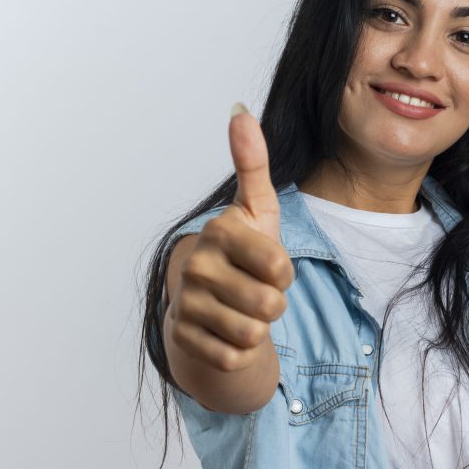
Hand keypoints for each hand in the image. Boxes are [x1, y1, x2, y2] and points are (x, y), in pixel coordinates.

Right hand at [166, 103, 293, 373]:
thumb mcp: (256, 209)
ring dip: (259, 328)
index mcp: (219, 230)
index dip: (285, 273)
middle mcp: (195, 265)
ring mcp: (185, 304)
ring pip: (253, 334)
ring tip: (242, 310)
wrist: (207, 304)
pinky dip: (240, 351)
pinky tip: (226, 331)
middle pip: (269, 304)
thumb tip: (239, 111)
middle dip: (274, 304)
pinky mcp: (183, 340)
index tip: (269, 264)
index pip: (280, 267)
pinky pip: (235, 357)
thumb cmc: (242, 254)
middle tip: (256, 291)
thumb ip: (252, 163)